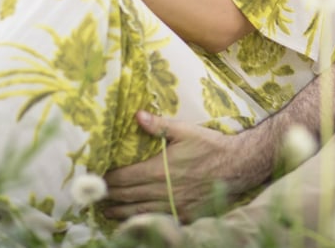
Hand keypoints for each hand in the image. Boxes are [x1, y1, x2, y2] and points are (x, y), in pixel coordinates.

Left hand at [103, 111, 266, 221]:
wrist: (239, 166)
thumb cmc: (211, 145)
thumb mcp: (185, 130)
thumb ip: (158, 125)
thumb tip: (136, 116)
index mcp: (160, 169)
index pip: (123, 178)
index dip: (107, 179)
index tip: (96, 177)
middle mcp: (164, 191)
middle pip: (127, 197)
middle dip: (109, 196)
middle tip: (95, 194)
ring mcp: (174, 206)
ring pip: (138, 212)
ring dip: (119, 211)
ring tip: (106, 210)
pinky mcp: (184, 216)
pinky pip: (157, 220)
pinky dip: (141, 220)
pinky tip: (133, 218)